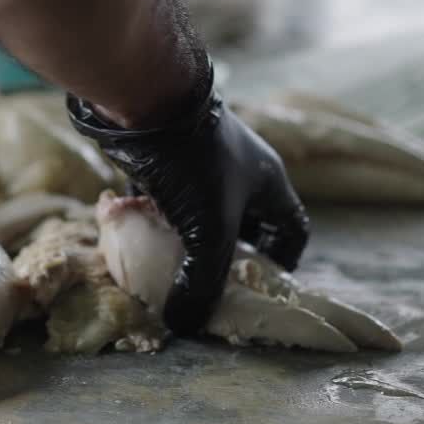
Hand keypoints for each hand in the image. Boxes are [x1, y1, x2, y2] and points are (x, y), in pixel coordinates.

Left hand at [68, 67, 309, 335]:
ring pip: (197, 209)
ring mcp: (200, 158)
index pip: (292, 230)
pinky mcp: (163, 154)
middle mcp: (239, 168)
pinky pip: (162, 195)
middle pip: (242, 222)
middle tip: (204, 283)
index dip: (282, 263)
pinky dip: (150, 215)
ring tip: (165, 264)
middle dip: (223, 255)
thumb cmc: (192, 162)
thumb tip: (186, 324)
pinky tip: (131, 232)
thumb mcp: (208, 229)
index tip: (259, 288)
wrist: (144, 99)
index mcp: (267, 182)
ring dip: (182, 236)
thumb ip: (204, 281)